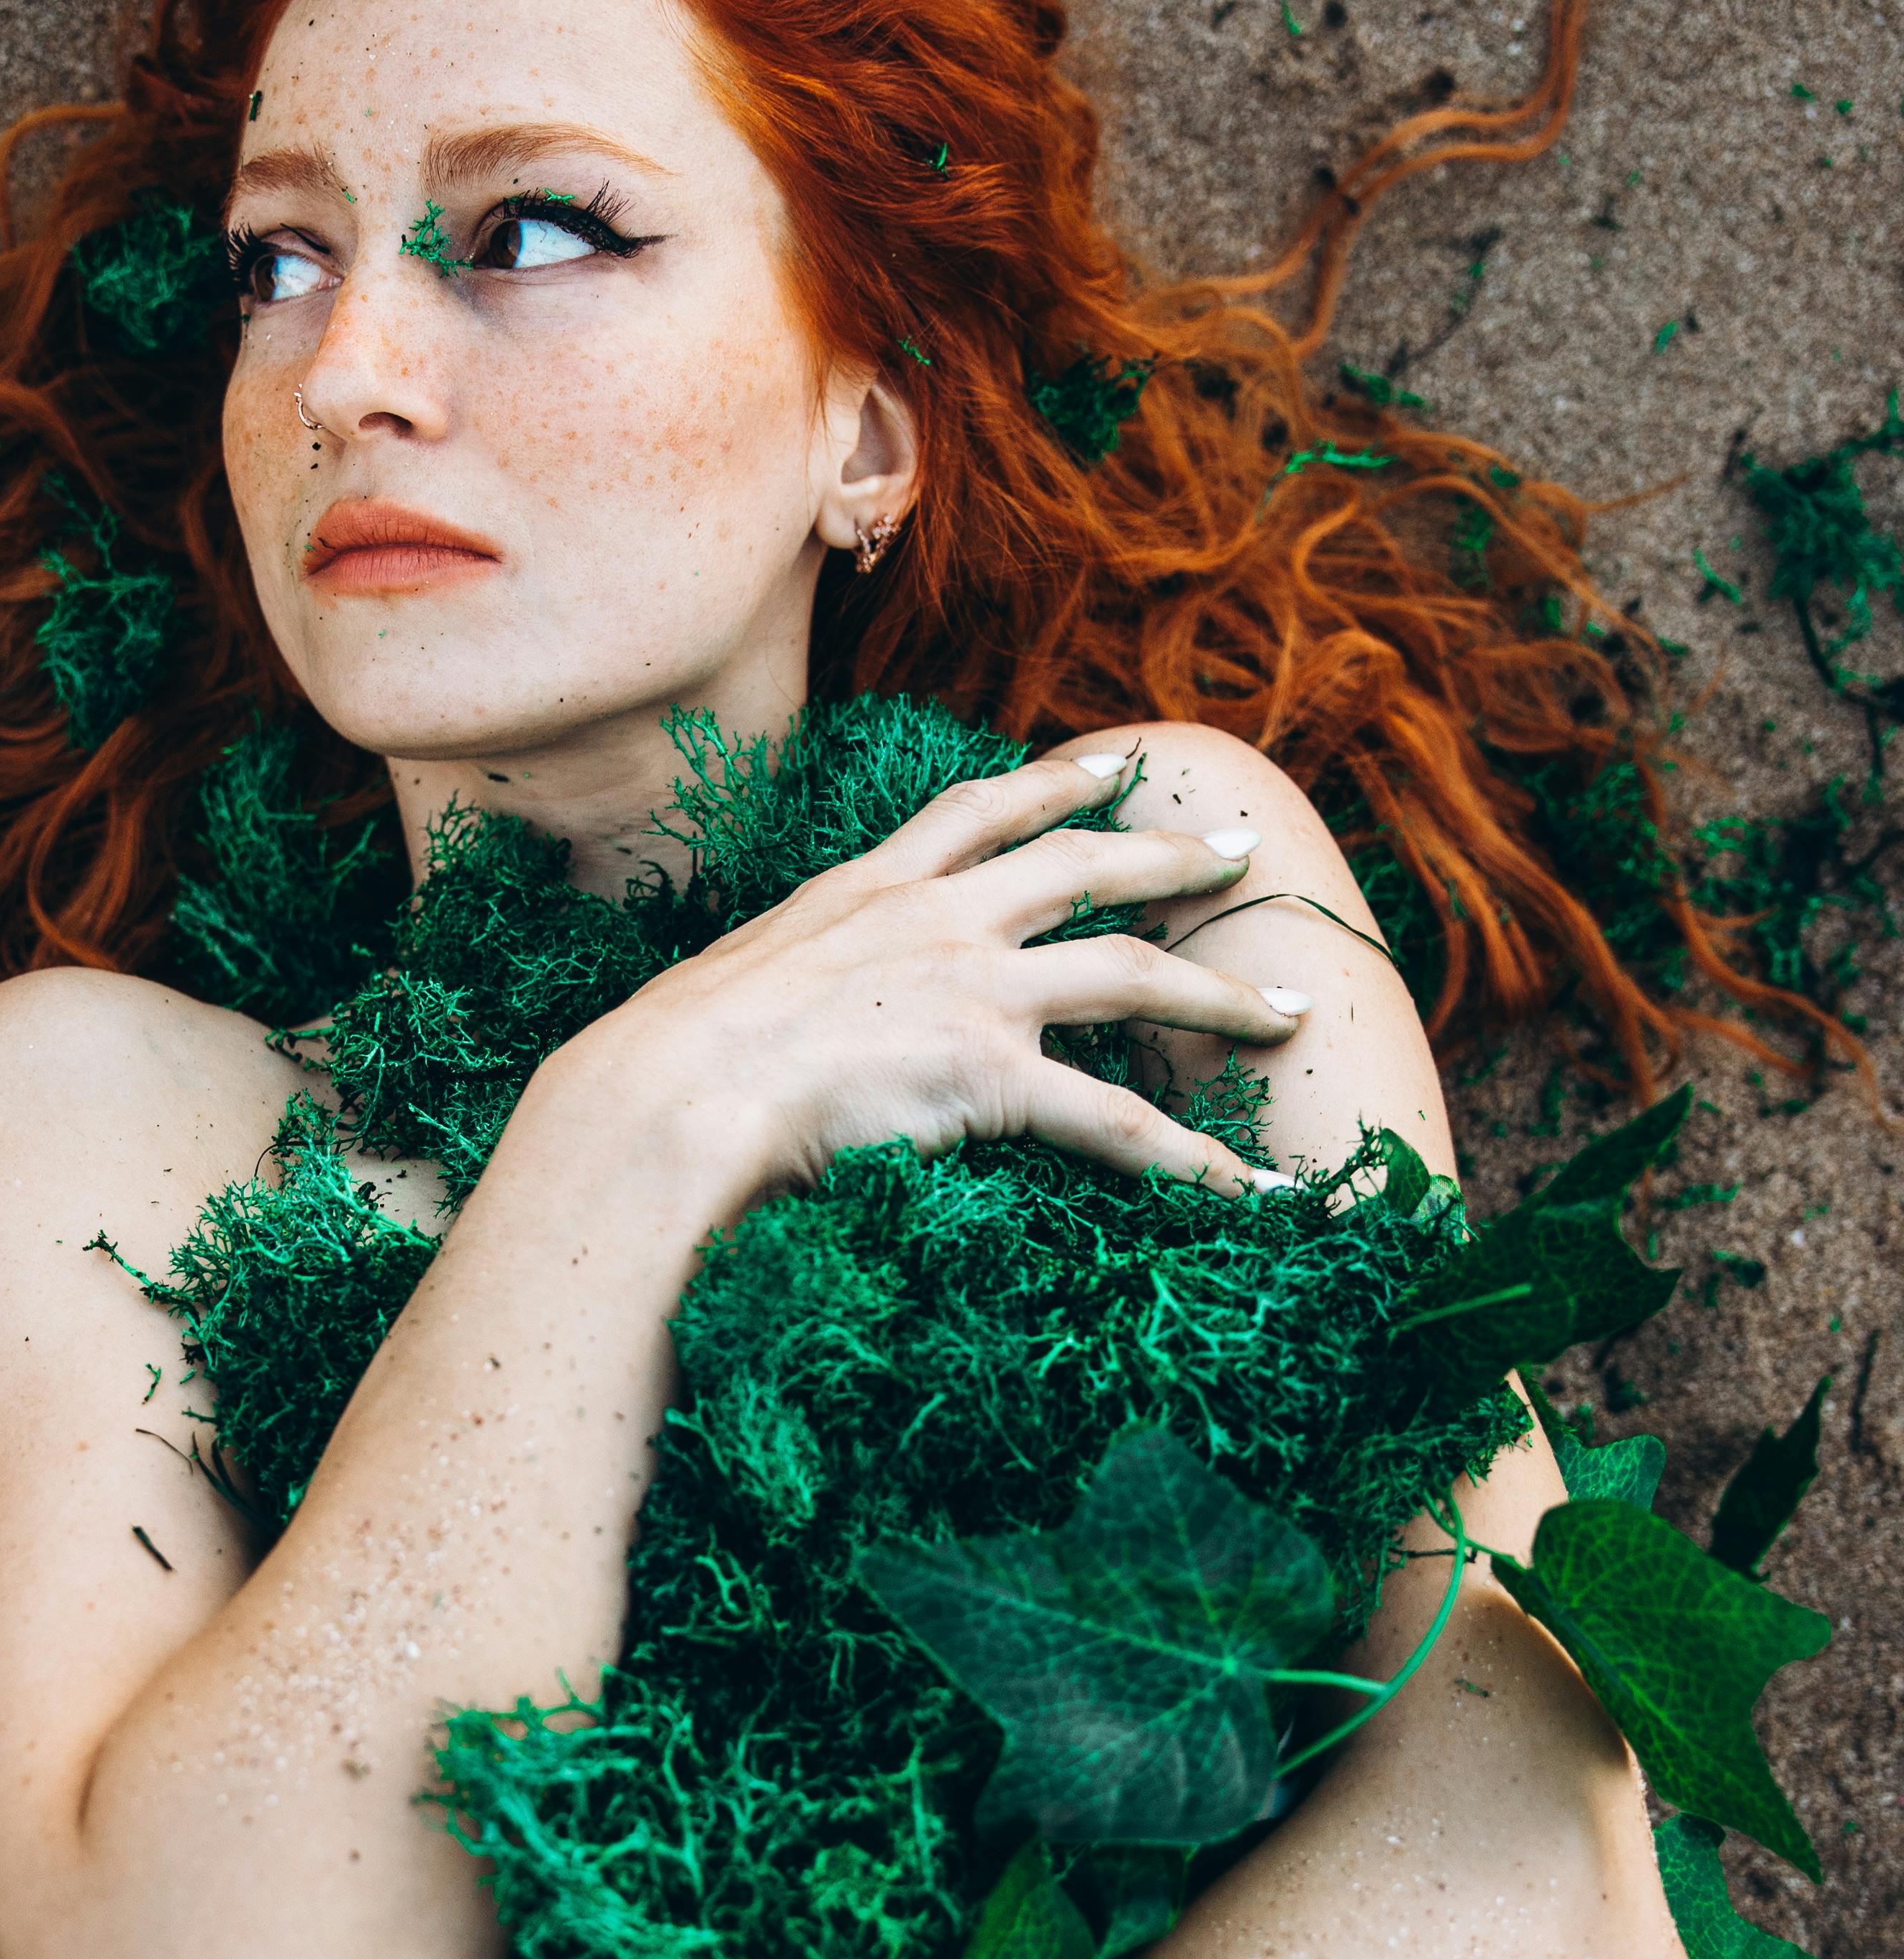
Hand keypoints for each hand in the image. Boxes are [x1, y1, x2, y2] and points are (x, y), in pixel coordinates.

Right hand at [548, 743, 1306, 1199]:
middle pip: (1080, 869)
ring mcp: (971, 991)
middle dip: (1165, 857)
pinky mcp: (988, 1077)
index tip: (1110, 767)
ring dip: (1220, 992)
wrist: (668, 1092)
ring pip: (1129, 975)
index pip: (979, 811)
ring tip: (1289, 1010)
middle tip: (1235, 849)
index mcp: (868, 889)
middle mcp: (934, 920)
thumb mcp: (734, 982)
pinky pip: (1118, 1123)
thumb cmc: (672, 1059)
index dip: (1055, 785)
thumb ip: (785, 979)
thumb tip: (765, 1012)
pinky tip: (1250, 1190)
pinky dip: (1194, 1161)